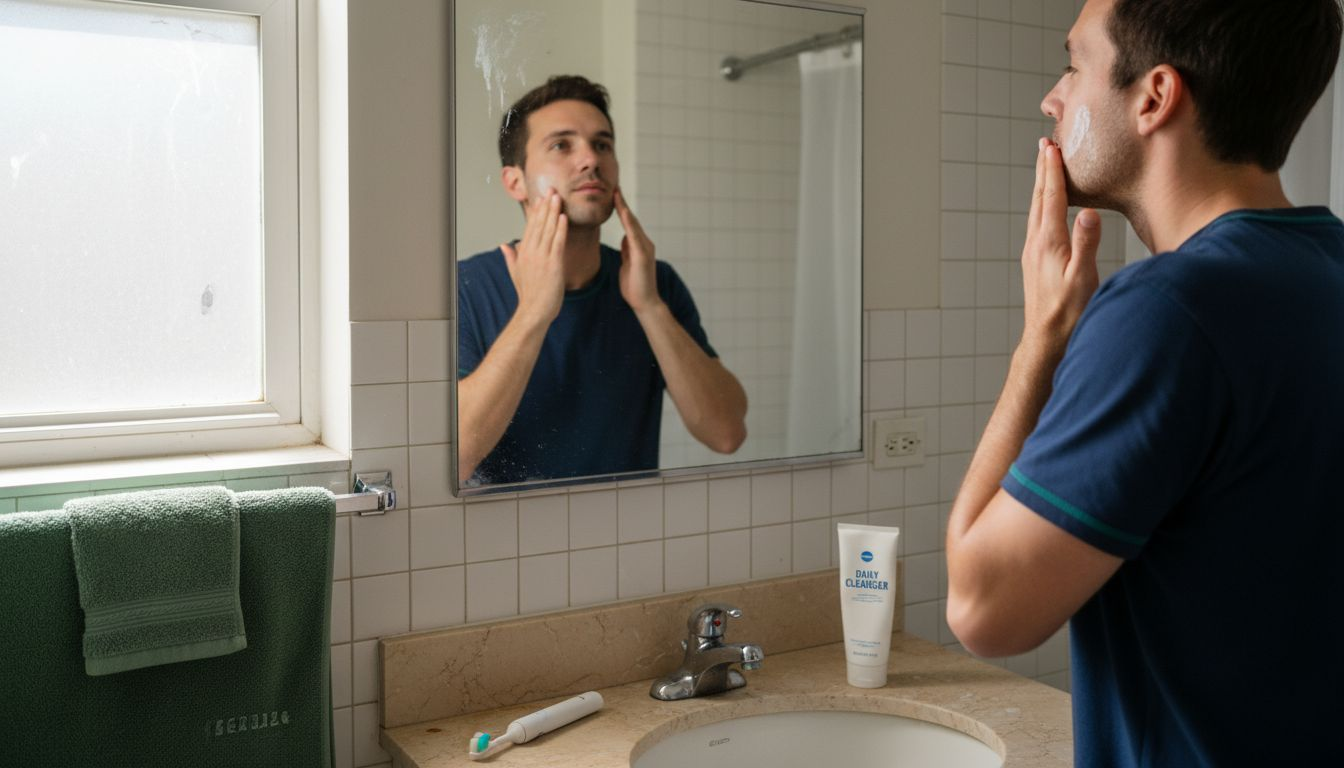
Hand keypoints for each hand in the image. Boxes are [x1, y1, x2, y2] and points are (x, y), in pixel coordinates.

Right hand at [501, 192, 566, 326]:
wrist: (534, 311)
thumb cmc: (528, 295)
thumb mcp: (515, 273)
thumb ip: (510, 257)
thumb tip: (504, 245)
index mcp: (523, 252)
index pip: (530, 227)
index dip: (536, 211)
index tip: (541, 198)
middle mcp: (531, 252)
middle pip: (539, 224)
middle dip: (545, 206)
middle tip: (551, 190)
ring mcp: (542, 257)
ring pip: (548, 230)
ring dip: (553, 212)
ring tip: (558, 197)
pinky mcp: (553, 264)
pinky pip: (557, 242)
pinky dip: (560, 229)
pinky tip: (563, 217)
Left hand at [613, 187, 661, 314]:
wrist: (644, 302)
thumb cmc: (635, 286)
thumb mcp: (627, 264)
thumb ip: (628, 250)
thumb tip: (625, 238)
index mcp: (638, 245)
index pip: (628, 223)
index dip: (620, 208)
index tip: (612, 194)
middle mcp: (644, 243)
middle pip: (631, 219)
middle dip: (622, 202)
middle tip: (614, 185)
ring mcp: (645, 248)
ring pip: (632, 224)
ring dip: (624, 208)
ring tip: (616, 193)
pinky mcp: (643, 255)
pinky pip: (634, 235)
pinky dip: (629, 222)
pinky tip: (623, 212)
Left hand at [1019, 138, 1100, 361]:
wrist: (1046, 339)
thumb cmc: (1068, 312)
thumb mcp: (1083, 278)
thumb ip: (1086, 244)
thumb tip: (1088, 213)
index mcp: (1048, 243)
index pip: (1051, 198)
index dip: (1052, 171)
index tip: (1052, 148)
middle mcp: (1036, 244)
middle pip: (1039, 199)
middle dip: (1043, 171)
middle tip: (1045, 146)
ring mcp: (1033, 253)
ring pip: (1036, 211)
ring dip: (1041, 187)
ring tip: (1045, 168)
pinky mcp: (1035, 262)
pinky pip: (1038, 224)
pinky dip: (1043, 206)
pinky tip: (1047, 208)